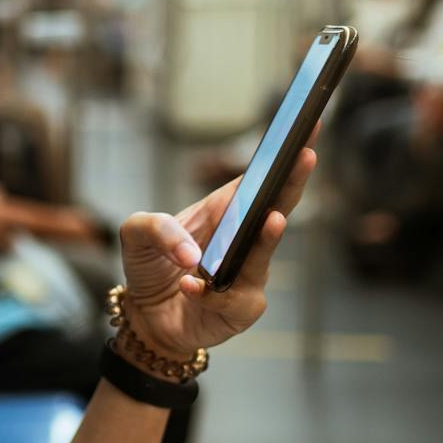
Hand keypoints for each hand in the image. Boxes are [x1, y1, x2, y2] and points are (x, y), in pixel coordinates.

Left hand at [114, 148, 317, 359]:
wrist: (146, 315)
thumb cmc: (149, 265)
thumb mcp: (136, 234)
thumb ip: (154, 228)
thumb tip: (191, 254)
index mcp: (223, 211)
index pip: (257, 179)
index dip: (281, 155)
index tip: (304, 127)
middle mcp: (243, 240)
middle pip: (276, 207)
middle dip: (293, 181)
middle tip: (306, 155)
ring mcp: (248, 274)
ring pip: (262, 255)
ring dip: (267, 239)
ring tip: (273, 219)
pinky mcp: (242, 308)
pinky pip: (231, 299)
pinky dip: (208, 293)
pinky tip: (190, 286)